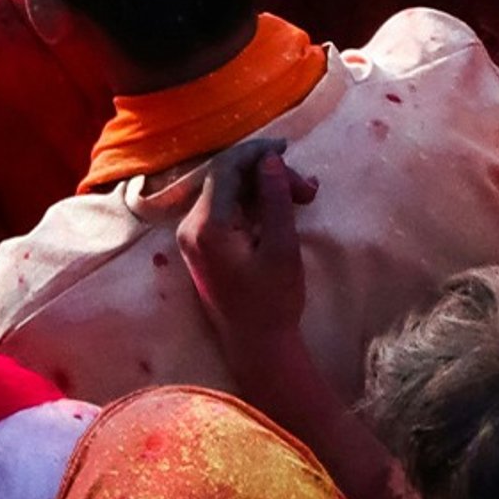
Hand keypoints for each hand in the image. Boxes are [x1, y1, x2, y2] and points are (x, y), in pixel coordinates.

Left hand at [177, 140, 316, 362]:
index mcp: (206, 226)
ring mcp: (193, 236)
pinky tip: (279, 207)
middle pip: (226, 179)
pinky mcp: (202, 246)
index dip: (255, 153)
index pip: (225, 169)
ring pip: (227, 193)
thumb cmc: (273, 303)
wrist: (258, 350)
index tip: (286, 149)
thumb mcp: (282, 249)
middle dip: (266, 175)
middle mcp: (190, 226)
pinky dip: (252, 204)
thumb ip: (275, 200)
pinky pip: (225, 210)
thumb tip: (269, 159)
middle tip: (307, 189)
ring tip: (303, 196)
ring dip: (262, 189)